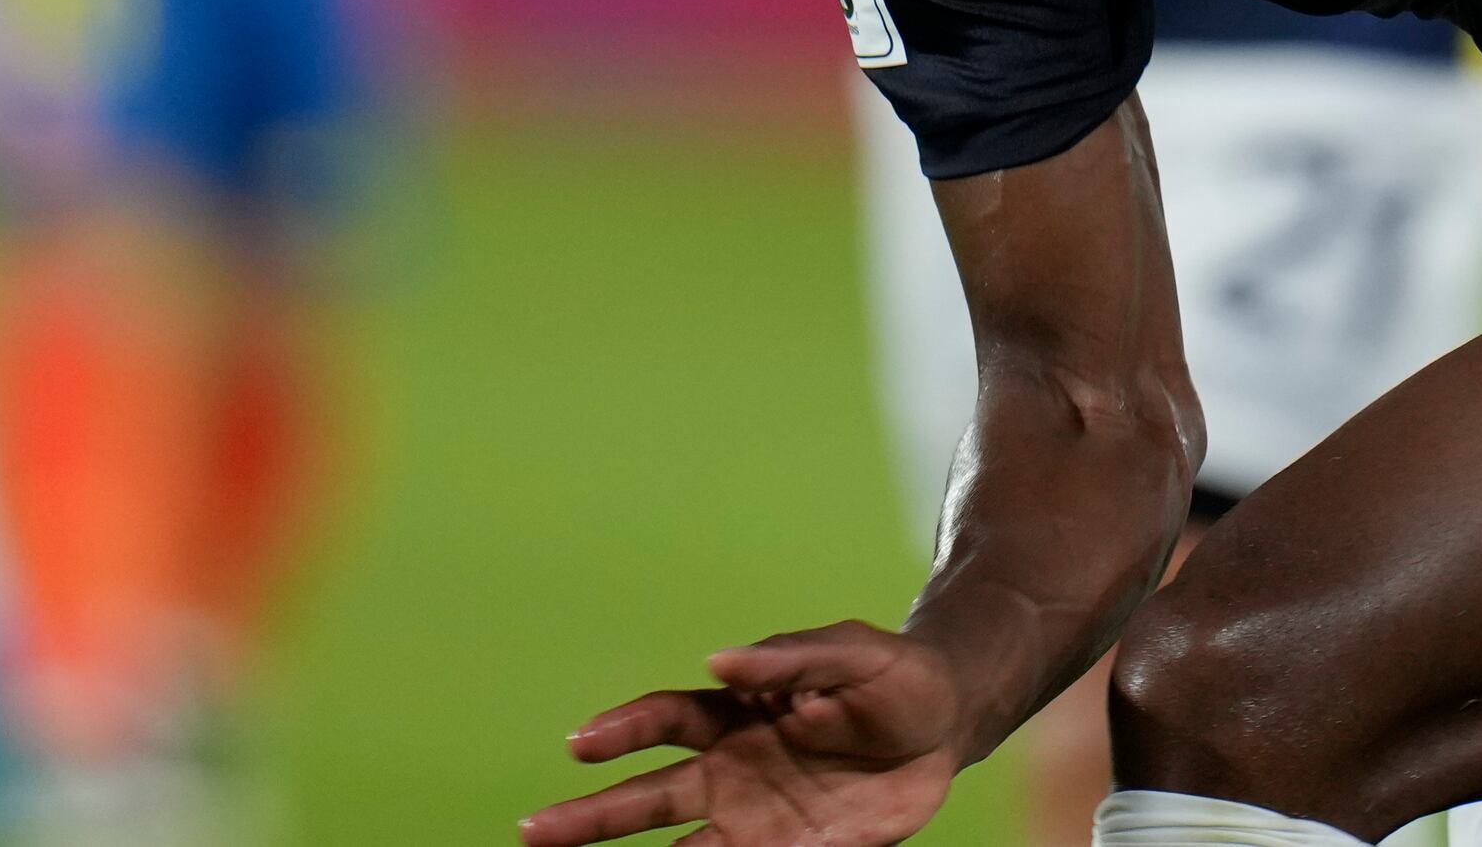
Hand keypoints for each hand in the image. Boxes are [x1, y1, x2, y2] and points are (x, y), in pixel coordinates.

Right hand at [528, 622, 971, 846]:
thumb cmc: (893, 676)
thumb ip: (788, 657)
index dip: (624, 729)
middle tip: (533, 833)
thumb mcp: (853, 652)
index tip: (582, 743)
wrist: (949, 726)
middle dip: (589, 816)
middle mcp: (732, 769)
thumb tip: (718, 660)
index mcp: (737, 711)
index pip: (666, 719)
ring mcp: (755, 818)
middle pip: (647, 798)